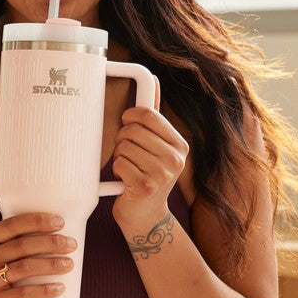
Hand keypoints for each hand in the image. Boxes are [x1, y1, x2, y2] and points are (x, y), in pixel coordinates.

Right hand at [0, 213, 75, 297]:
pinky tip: (59, 288)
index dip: (37, 221)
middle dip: (51, 243)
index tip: (60, 222)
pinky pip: (22, 294)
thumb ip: (11, 244)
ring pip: (24, 268)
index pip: (12, 225)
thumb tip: (53, 234)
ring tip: (69, 264)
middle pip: (22, 246)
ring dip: (51, 265)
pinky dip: (44, 290)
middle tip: (71, 244)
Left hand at [111, 105, 188, 228]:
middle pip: (133, 130)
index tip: (127, 122)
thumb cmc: (148, 176)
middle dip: (122, 139)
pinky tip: (125, 180)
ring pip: (124, 146)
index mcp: (180, 145)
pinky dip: (117, 170)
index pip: (149, 114)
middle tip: (127, 152)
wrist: (147, 217)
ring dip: (119, 156)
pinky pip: (119, 163)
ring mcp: (162, 173)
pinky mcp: (144, 186)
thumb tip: (153, 80)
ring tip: (129, 167)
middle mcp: (175, 159)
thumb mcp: (158, 147)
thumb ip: (155, 118)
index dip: (131, 116)